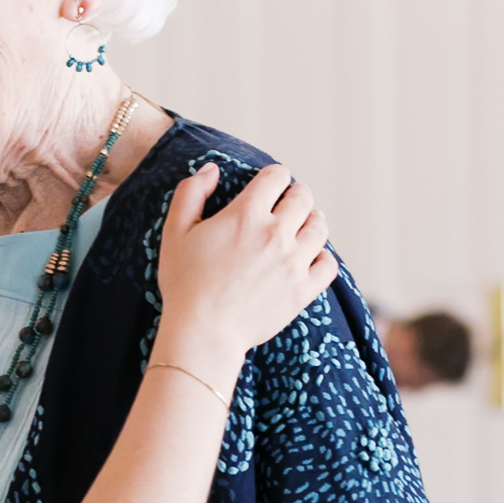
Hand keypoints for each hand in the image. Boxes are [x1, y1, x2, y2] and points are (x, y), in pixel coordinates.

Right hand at [156, 162, 336, 378]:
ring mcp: (294, 263)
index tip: (269, 186)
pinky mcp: (303, 290)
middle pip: (304, 197)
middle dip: (295, 195)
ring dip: (311, 222)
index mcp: (246, 214)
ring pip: (320, 227)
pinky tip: (309, 258)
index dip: (273, 177)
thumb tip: (212, 169)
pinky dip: (322, 257)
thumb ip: (191, 193)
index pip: (277, 176)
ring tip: (301, 228)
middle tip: (287, 205)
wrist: (203, 333)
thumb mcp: (175, 232)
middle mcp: (276, 233)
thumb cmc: (184, 283)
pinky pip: (329, 264)